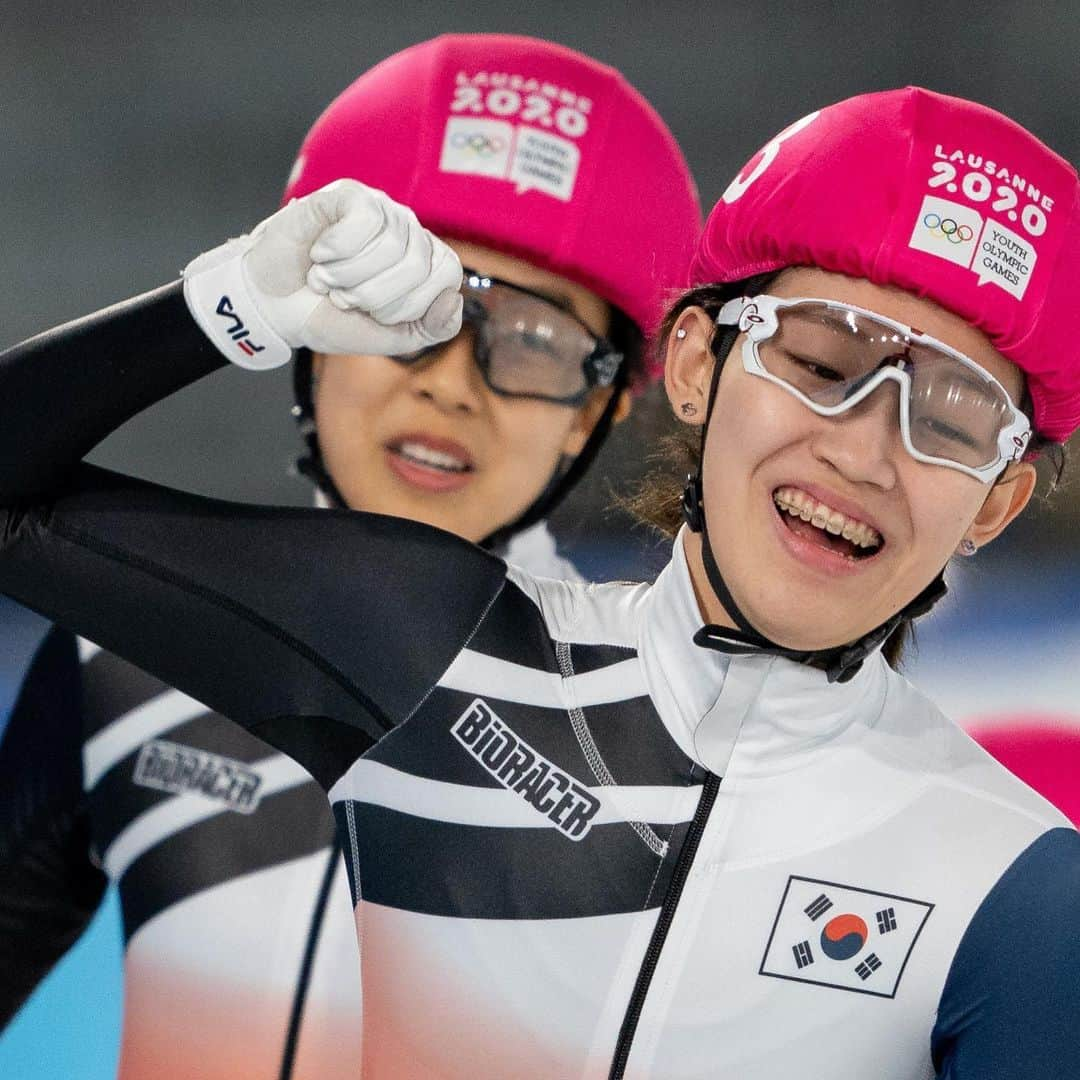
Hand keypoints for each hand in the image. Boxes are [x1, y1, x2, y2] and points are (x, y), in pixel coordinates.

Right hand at [182, 180, 462, 368]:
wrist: (276, 307)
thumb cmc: (332, 318)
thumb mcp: (389, 337)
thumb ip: (432, 329)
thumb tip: (454, 299)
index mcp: (426, 264)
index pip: (446, 277)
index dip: (409, 303)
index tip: (374, 313)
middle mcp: (410, 232)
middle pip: (418, 264)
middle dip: (374, 295)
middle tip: (343, 297)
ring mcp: (381, 210)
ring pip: (391, 244)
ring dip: (349, 275)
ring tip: (327, 279)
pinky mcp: (349, 195)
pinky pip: (364, 220)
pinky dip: (337, 249)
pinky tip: (319, 253)